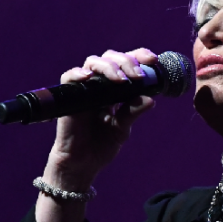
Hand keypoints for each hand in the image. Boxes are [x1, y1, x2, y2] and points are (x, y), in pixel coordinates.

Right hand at [46, 48, 157, 187]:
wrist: (82, 164)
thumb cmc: (101, 145)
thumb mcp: (122, 128)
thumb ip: (133, 112)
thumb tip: (151, 100)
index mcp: (115, 89)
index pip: (126, 63)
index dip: (139, 56)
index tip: (153, 60)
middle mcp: (99, 84)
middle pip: (111, 58)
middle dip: (127, 61)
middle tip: (138, 76)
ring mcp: (84, 89)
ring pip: (93, 62)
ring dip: (110, 67)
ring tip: (122, 80)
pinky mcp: (69, 97)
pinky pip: (69, 76)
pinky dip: (78, 74)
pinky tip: (89, 77)